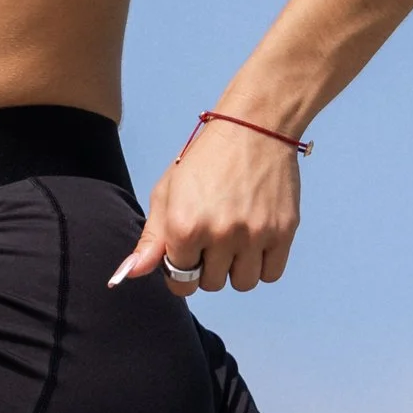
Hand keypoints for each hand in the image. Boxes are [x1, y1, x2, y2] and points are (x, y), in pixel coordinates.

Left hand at [109, 113, 303, 294]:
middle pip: (211, 284)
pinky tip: (256, 241)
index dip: (182, 269)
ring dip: (236, 269)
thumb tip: (128, 274)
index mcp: (184, 226)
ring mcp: (254, 234)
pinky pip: (271, 274)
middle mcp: (220, 234)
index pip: (181, 282)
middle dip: (208, 267)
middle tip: (213, 236)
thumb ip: (151, 239)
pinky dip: (263, 265)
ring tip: (235, 240)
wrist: (253, 128)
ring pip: (243, 283)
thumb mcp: (167, 193)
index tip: (188, 252)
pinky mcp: (284, 232)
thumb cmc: (205, 161)